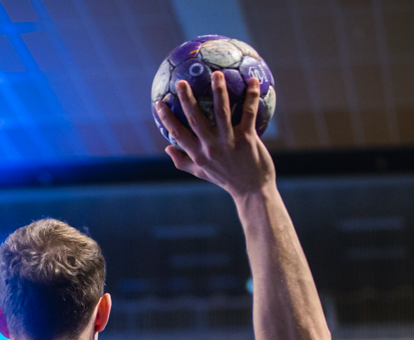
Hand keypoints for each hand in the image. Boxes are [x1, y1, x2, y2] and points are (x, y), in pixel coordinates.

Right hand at [155, 74, 274, 198]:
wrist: (252, 190)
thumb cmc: (225, 179)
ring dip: (218, 91)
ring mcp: (229, 143)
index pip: (177, 134)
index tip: (159, 103)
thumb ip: (183, 162)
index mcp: (197, 155)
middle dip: (186, 99)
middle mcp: (210, 148)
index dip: (166, 118)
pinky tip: (254, 80)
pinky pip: (248, 113)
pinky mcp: (247, 139)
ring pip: (221, 112)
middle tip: (181, 81)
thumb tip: (167, 148)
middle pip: (195, 119)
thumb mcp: (201, 173)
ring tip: (216, 74)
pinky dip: (252, 96)